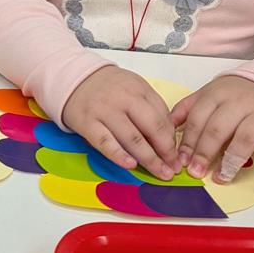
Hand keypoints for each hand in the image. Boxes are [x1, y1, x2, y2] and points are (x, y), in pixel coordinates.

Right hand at [61, 66, 179, 179]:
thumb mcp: (136, 88)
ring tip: (159, 173)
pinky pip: (105, 143)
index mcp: (139, 90)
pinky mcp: (87, 123)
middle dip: (165, 152)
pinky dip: (118, 155)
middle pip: (151, 128)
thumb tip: (169, 138)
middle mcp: (123, 99)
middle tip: (173, 169)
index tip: (177, 157)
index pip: (161, 118)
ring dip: (148, 159)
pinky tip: (130, 165)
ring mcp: (104, 111)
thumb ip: (153, 109)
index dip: (171, 141)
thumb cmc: (111, 88)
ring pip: (131, 139)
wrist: (76, 79)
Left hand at [171, 76, 253, 182]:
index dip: (188, 141)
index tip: (181, 161)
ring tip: (222, 177)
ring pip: (246, 137)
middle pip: (219, 128)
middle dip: (205, 152)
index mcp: (217, 94)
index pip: (198, 118)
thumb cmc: (237, 95)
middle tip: (196, 171)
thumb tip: (168, 127)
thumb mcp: (211, 93)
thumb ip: (189, 108)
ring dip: (232, 160)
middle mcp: (240, 102)